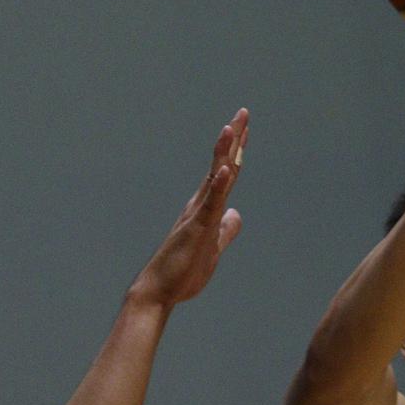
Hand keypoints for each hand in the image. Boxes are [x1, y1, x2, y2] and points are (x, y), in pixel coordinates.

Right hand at [127, 108, 249, 307]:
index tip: (245, 126)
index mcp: (206, 207)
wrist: (159, 292)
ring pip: (215, 177)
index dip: (237, 149)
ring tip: (231, 127)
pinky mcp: (196, 228)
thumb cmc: (183, 271)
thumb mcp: (214, 247)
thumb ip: (225, 230)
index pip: (227, 172)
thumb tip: (235, 215)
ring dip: (223, 151)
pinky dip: (219, 185)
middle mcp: (201, 203)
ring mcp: (198, 214)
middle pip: (223, 165)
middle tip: (243, 112)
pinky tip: (227, 168)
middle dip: (234, 139)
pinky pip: (210, 203)